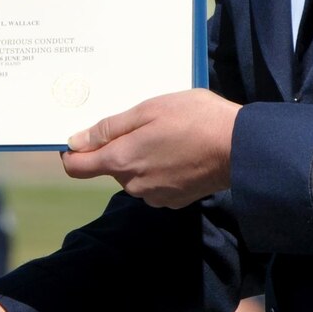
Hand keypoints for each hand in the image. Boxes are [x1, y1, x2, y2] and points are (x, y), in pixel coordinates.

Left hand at [62, 89, 241, 207]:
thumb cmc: (193, 119)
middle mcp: (133, 185)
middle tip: (147, 124)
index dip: (73, 152)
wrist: (239, 146)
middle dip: (122, 147)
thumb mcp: (148, 110)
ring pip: (135, 175)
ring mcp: (155, 197)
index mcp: (120, 161)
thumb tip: (75, 141)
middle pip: (111, 167)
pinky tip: (182, 152)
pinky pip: (156, 183)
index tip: (80, 138)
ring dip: (143, 157)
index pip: (77, 167)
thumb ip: (109, 128)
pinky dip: (162, 169)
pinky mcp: (175, 201)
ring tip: (170, 136)